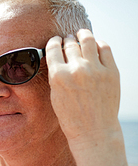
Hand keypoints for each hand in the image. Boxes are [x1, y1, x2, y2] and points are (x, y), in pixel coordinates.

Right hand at [46, 29, 120, 152]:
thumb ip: (56, 74)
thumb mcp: (55, 95)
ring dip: (83, 35)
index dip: (53, 42)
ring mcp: (96, 69)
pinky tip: (95, 46)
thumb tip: (59, 56)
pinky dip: (98, 44)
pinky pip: (105, 48)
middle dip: (67, 40)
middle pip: (70, 43)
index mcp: (58, 76)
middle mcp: (77, 69)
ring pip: (88, 40)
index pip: (53, 48)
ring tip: (82, 35)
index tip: (55, 41)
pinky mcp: (111, 71)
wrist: (93, 130)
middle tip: (68, 40)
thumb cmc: (71, 116)